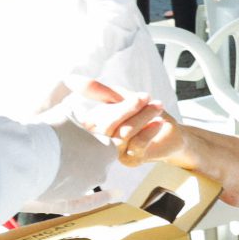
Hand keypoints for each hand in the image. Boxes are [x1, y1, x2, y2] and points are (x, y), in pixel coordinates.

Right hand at [67, 78, 185, 166]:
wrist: (169, 132)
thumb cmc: (143, 112)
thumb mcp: (121, 97)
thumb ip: (100, 91)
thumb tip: (69, 79)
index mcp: (94, 124)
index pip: (95, 117)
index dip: (113, 106)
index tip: (132, 95)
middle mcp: (100, 141)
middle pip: (107, 126)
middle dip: (128, 109)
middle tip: (146, 97)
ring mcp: (114, 153)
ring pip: (123, 135)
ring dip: (142, 117)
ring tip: (157, 106)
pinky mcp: (130, 160)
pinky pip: (136, 145)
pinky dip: (149, 131)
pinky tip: (158, 122)